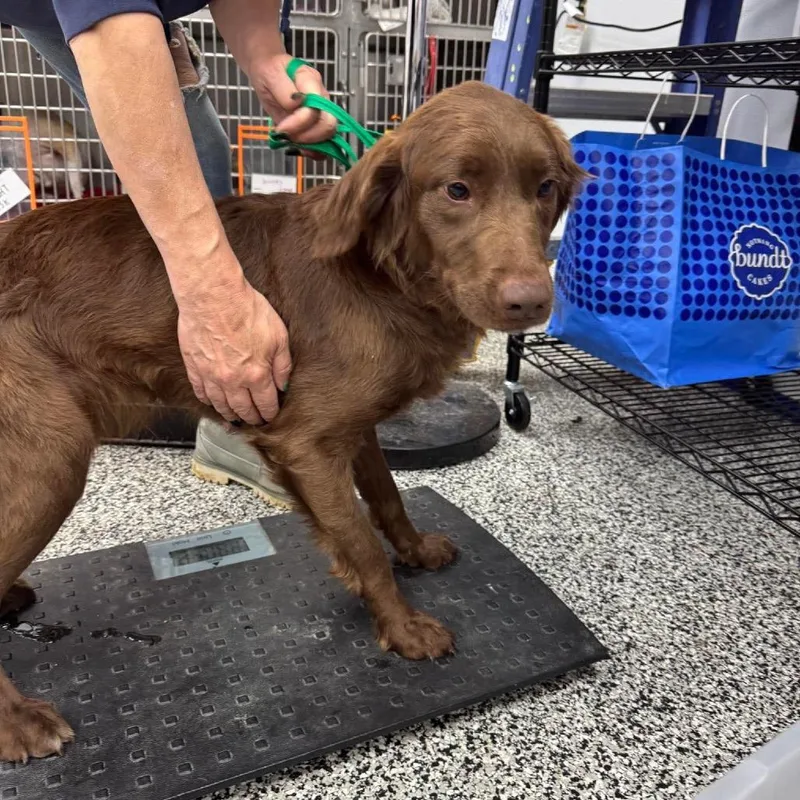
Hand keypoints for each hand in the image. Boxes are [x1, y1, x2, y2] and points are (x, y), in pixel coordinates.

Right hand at [177, 266, 291, 425]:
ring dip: (230, 414)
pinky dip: (208, 400)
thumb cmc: (247, 310)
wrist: (213, 295)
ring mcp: (211, 376)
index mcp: (257, 375)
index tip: (271, 416)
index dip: (270, 413)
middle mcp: (233, 381)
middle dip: (251, 418)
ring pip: (221, 405)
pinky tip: (212, 401)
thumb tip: (284, 384)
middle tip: (255, 422)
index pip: (265, 404)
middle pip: (243, 409)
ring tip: (235, 418)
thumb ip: (283, 364)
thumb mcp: (279, 336)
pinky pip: (201, 391)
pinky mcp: (194, 366)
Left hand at [251, 53, 336, 145]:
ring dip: (309, 146)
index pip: (315, 108)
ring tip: (290, 141)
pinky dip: (312, 150)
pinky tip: (298, 147)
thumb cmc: (269, 71)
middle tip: (287, 136)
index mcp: (312, 81)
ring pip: (327, 137)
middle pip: (328, 125)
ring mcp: (322, 112)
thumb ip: (283, 88)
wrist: (268, 72)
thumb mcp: (270, 74)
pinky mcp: (317, 124)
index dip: (299, 122)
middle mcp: (322, 97)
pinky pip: (323, 144)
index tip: (280, 128)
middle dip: (307, 137)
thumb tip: (296, 103)